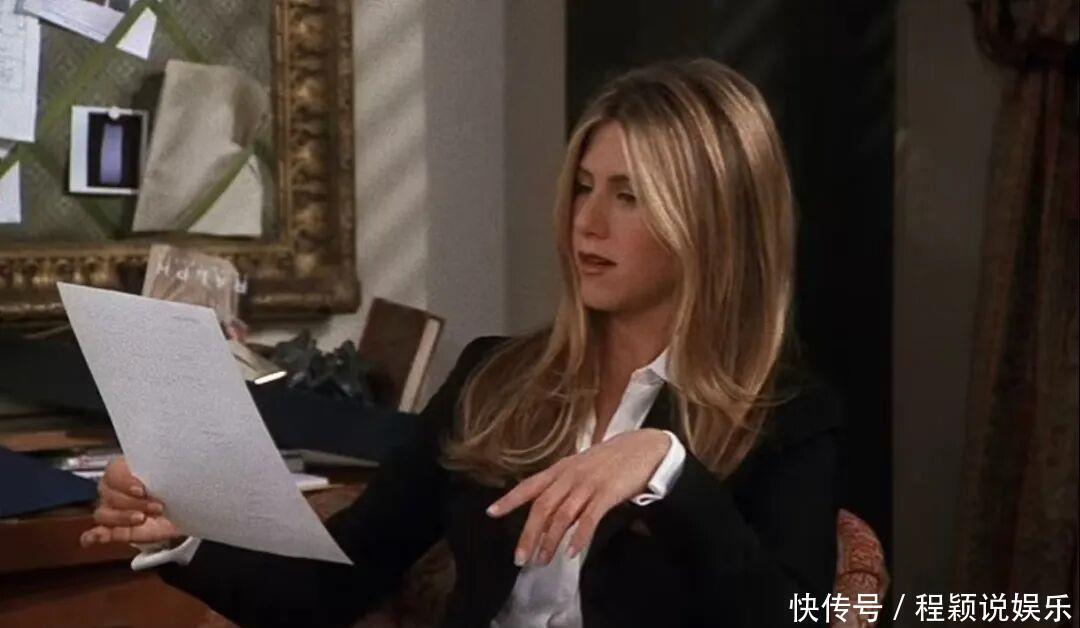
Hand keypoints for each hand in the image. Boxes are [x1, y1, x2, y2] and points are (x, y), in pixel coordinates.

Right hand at [80, 457, 179, 546]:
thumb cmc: (173, 486)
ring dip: (122, 518)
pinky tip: (95, 537)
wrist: (183, 509)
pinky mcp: (114, 530)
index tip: (141, 490)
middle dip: (134, 502)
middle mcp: (112, 489)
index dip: (125, 482)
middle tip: (156, 506)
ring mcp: (111, 510)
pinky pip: (95, 533)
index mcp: (123, 469)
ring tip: (142, 519)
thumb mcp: (170, 474)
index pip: (113, 473)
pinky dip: (93, 536)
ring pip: (103, 514)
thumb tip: (164, 471)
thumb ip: (161, 471)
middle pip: (110, 495)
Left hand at [486, 428, 670, 565]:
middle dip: (529, 534)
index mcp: (561, 469)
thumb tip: (548, 515)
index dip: (510, 499)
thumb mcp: (582, 468)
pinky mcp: (607, 493)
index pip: (530, 485)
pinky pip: (589, 518)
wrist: (645, 447)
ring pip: (562, 515)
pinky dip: (579, 537)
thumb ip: (565, 487)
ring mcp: (588, 484)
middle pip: (542, 507)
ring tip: (542, 561)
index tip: (491, 513)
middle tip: (520, 559)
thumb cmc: (612, 460)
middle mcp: (570, 475)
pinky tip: (573, 553)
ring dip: (550, 541)